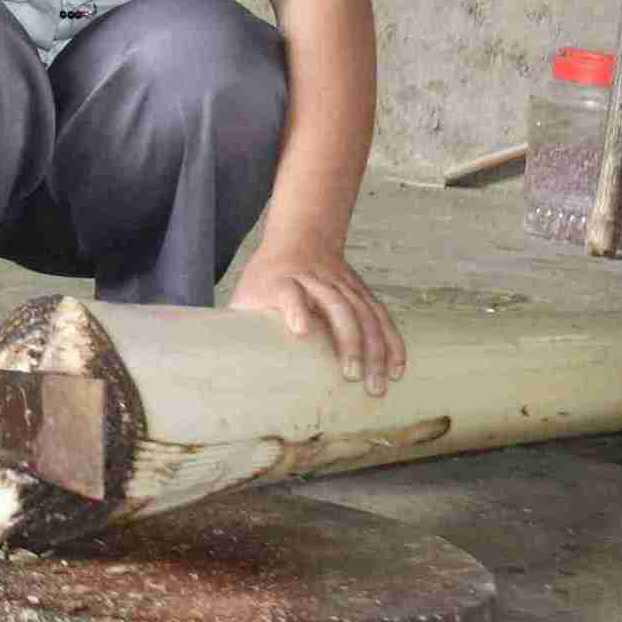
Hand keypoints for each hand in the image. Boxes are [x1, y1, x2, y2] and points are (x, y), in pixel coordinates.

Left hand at [228, 242, 406, 395]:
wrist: (299, 238)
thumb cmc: (266, 278)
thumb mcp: (247, 295)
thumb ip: (240, 326)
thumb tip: (224, 371)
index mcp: (281, 280)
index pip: (287, 290)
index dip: (293, 307)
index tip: (300, 330)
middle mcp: (314, 280)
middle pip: (334, 304)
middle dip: (346, 339)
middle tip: (350, 376)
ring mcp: (341, 283)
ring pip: (363, 312)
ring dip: (374, 348)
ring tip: (377, 383)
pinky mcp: (360, 291)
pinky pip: (379, 315)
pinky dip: (391, 340)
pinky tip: (397, 367)